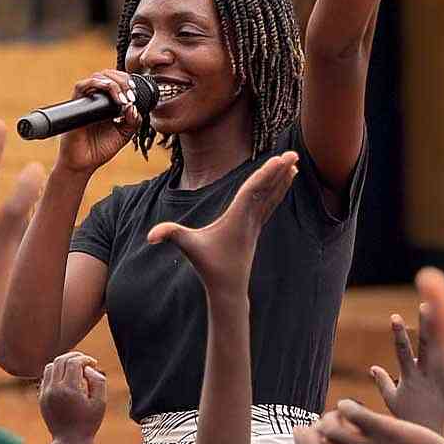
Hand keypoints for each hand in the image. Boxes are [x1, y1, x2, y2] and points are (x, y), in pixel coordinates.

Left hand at [39, 351, 106, 443]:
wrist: (70, 441)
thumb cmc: (88, 422)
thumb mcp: (100, 402)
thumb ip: (98, 380)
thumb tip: (87, 368)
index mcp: (69, 389)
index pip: (74, 362)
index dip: (85, 358)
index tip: (93, 364)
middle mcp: (54, 389)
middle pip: (60, 360)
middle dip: (74, 356)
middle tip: (85, 361)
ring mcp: (45, 393)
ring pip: (51, 366)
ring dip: (63, 363)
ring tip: (75, 370)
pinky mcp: (41, 398)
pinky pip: (46, 377)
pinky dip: (56, 373)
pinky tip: (67, 380)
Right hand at [55, 70, 142, 176]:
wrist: (83, 164)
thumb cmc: (100, 149)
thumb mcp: (124, 134)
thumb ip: (133, 120)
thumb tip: (134, 106)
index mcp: (107, 103)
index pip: (116, 80)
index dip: (127, 81)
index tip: (135, 93)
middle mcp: (95, 99)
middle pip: (107, 74)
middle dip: (123, 80)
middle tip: (131, 95)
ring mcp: (85, 101)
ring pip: (97, 77)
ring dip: (114, 83)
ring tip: (123, 99)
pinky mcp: (76, 106)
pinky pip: (81, 86)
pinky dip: (97, 84)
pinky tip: (111, 95)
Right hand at [148, 152, 297, 293]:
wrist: (229, 288)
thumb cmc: (209, 266)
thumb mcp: (188, 248)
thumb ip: (170, 235)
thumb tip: (149, 236)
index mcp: (237, 218)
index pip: (253, 191)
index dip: (265, 174)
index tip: (278, 160)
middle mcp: (250, 219)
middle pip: (267, 190)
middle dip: (280, 172)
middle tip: (293, 154)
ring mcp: (255, 224)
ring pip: (272, 197)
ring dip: (282, 179)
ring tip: (294, 164)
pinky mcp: (256, 228)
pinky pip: (270, 204)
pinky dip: (278, 191)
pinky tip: (285, 183)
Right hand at [371, 304, 443, 432]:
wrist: (435, 436)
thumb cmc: (410, 418)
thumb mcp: (393, 400)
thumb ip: (383, 382)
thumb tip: (373, 366)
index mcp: (411, 377)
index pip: (402, 351)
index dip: (398, 333)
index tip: (394, 315)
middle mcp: (429, 374)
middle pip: (428, 344)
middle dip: (427, 324)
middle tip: (428, 304)